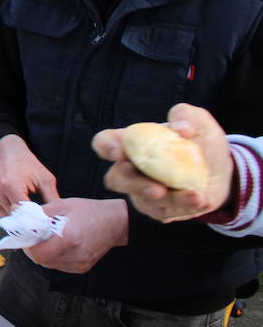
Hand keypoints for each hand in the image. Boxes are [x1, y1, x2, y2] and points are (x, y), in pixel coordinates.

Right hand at [0, 134, 58, 215]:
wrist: (7, 155)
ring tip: (30, 209)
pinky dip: (13, 214)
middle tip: (41, 217)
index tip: (46, 221)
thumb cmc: (28, 165)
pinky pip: (4, 215)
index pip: (23, 212)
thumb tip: (57, 217)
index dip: (35, 218)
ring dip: (20, 218)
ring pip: (10, 218)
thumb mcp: (45, 178)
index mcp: (11, 185)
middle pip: (16, 217)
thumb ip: (52, 198)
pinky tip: (19, 205)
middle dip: (29, 219)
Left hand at [27, 197, 127, 272]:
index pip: (38, 254)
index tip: (27, 236)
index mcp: (69, 238)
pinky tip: (60, 244)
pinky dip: (55, 256)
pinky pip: (60, 265)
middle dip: (35, 249)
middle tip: (36, 236)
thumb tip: (18, 213)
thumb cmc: (89, 211)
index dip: (28, 246)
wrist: (116, 222)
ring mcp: (80, 263)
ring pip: (49, 264)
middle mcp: (75, 254)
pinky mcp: (83, 267)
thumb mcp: (62, 205)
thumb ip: (39, 213)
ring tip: (49, 238)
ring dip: (44, 253)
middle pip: (42, 260)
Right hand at [92, 103, 233, 222]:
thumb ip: (187, 115)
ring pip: (142, 199)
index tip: (119, 151)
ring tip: (193, 195)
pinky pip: (164, 211)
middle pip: (116, 178)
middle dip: (134, 184)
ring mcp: (143, 191)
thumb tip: (181, 128)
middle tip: (157, 188)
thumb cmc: (201, 143)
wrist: (221, 172)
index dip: (106, 147)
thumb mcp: (199, 122)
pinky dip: (185, 206)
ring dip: (167, 199)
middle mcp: (132, 169)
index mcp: (133, 143)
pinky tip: (201, 198)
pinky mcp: (159, 209)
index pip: (105, 142)